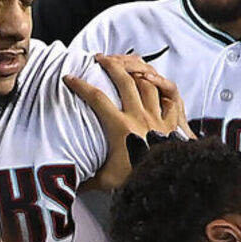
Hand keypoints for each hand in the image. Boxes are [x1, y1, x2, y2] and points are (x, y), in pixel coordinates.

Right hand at [65, 53, 190, 190]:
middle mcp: (138, 116)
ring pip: (148, 85)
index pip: (96, 98)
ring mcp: (156, 117)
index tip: (69, 77)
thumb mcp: (107, 180)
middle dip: (111, 65)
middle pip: (125, 81)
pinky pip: (170, 100)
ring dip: (138, 73)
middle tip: (100, 58)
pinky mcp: (171, 124)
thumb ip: (87, 177)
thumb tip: (69, 183)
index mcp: (120, 126)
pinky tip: (159, 87)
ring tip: (129, 66)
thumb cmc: (136, 180)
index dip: (81, 85)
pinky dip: (164, 91)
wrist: (166, 182)